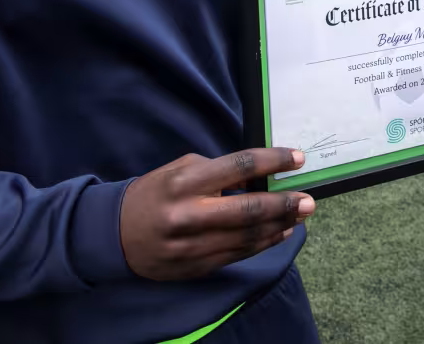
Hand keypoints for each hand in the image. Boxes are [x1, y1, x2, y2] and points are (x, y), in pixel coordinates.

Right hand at [120, 148, 314, 280]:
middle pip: (249, 209)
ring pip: (248, 237)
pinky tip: (280, 232)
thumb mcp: (180, 170)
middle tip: (309, 200)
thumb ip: (218, 172)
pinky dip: (264, 243)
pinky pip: (239, 254)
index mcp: (185, 183)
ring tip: (300, 214)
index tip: (298, 158)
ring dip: (280, 225)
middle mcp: (189, 215)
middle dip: (284, 204)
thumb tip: (260, 175)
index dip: (273, 161)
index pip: (239, 167)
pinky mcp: (196, 266)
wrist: (114, 235)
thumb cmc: (154, 194)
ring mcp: (193, 245)